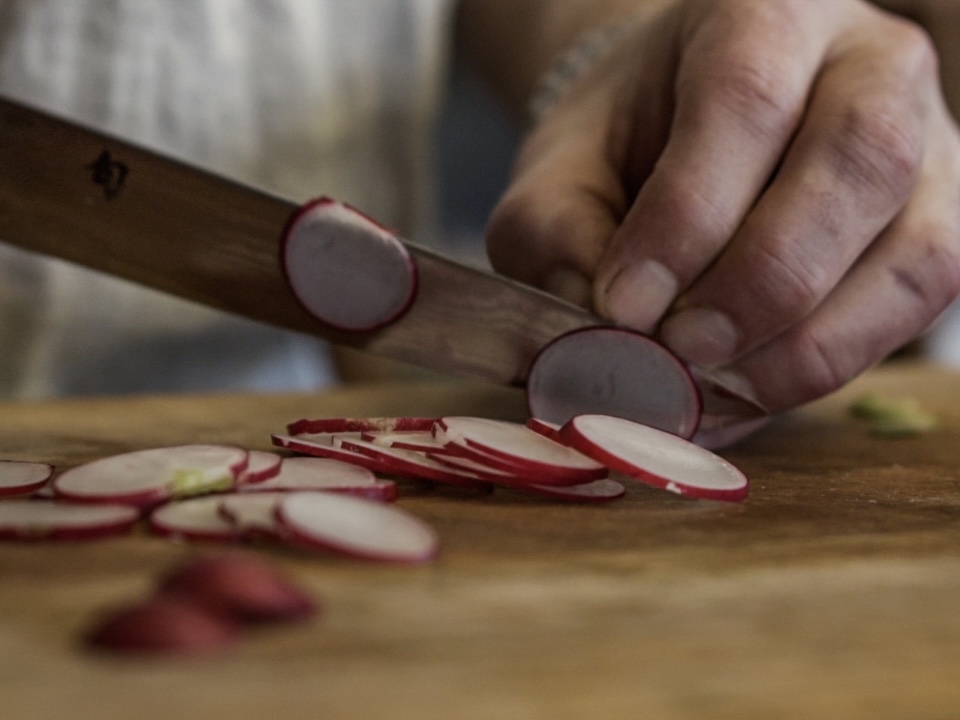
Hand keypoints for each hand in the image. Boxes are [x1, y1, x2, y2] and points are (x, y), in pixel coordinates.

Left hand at [486, 0, 959, 412]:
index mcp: (766, 14)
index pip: (744, 100)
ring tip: (713, 380)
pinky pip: (917, 304)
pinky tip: (753, 383)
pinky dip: (834, 361)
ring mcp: (928, 146)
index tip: (624, 304)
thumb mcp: (563, 168)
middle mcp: (871, 65)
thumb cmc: (627, 142)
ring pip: (912, 251)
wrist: (685, 130)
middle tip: (677, 350)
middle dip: (757, 284)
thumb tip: (595, 327)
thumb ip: (555, 232)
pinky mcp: (941, 224)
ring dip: (805, 342)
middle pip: (856, 163)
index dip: (686, 216)